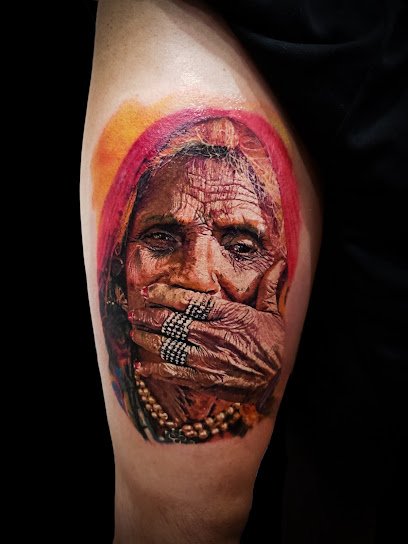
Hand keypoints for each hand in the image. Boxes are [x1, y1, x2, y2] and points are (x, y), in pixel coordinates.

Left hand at [128, 260, 285, 404]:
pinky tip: (141, 368)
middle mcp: (214, 335)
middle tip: (134, 313)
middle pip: (172, 322)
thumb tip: (280, 263)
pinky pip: (173, 373)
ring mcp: (207, 359)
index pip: (189, 301)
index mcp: (228, 315)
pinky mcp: (204, 379)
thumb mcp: (273, 314)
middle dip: (148, 317)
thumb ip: (268, 288)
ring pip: (168, 347)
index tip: (148, 291)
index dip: (164, 294)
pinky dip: (154, 371)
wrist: (276, 381)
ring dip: (146, 340)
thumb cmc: (273, 345)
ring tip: (134, 334)